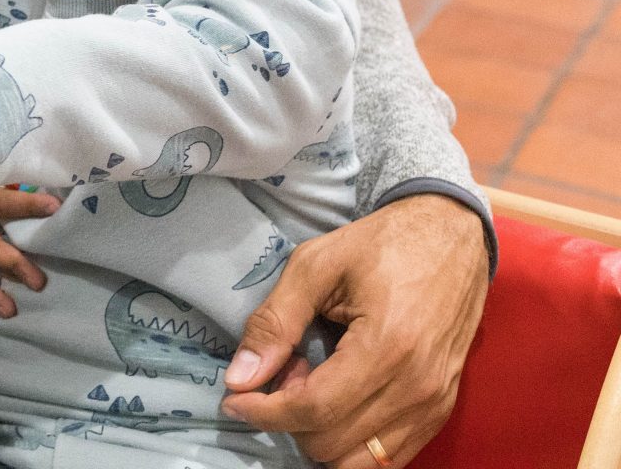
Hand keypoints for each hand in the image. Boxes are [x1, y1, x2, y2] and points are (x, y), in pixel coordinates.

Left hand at [221, 194, 489, 466]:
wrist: (452, 237)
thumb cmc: (381, 244)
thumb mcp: (314, 266)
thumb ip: (275, 322)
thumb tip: (239, 378)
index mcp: (388, 348)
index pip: (314, 409)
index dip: (264, 412)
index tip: (233, 398)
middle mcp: (418, 388)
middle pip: (332, 442)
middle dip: (290, 416)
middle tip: (280, 371)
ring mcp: (435, 404)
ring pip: (359, 461)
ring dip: (319, 432)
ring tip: (309, 382)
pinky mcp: (441, 409)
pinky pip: (388, 454)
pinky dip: (350, 437)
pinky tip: (338, 395)